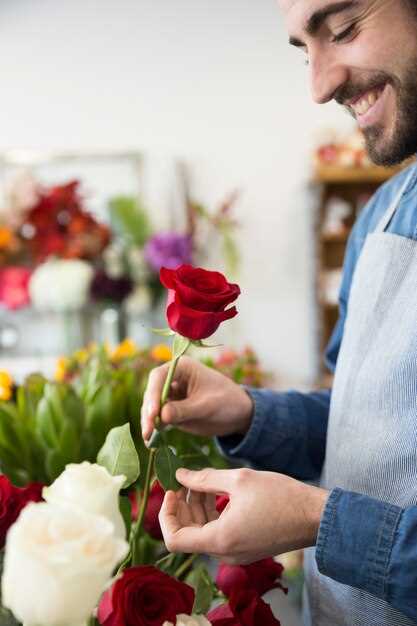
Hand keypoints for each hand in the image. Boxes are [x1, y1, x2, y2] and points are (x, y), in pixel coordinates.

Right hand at [141, 356, 253, 441]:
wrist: (238, 414)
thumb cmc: (227, 402)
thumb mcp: (207, 406)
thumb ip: (185, 410)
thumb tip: (162, 415)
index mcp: (182, 368)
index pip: (160, 377)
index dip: (153, 394)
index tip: (154, 413)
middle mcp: (172, 379)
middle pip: (152, 393)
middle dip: (149, 412)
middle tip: (148, 431)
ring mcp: (171, 395)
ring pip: (152, 407)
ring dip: (149, 422)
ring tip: (149, 439)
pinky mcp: (171, 410)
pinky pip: (158, 419)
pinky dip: (154, 428)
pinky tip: (151, 441)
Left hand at [159, 467, 328, 564]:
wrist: (315, 516)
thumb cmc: (280, 495)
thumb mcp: (238, 479)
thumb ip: (204, 479)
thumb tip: (180, 475)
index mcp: (220, 540)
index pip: (173, 540)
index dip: (165, 514)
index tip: (171, 491)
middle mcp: (225, 553)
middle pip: (186, 534)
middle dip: (181, 506)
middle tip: (186, 480)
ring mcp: (235, 554)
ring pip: (201, 533)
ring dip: (196, 508)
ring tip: (202, 482)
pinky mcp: (244, 549)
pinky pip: (217, 534)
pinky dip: (210, 514)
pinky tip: (216, 493)